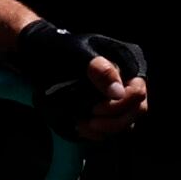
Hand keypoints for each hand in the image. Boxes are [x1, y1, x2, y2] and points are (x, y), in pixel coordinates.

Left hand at [16, 22, 150, 139]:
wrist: (43, 52)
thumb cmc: (61, 47)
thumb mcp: (77, 53)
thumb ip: (99, 69)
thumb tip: (118, 93)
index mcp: (128, 62)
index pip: (138, 92)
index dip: (119, 105)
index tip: (94, 109)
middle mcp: (128, 79)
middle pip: (136, 110)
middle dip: (114, 122)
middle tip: (89, 124)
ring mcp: (119, 94)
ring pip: (127, 122)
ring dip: (107, 130)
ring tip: (81, 127)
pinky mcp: (107, 107)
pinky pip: (112, 126)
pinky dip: (99, 132)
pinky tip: (80, 128)